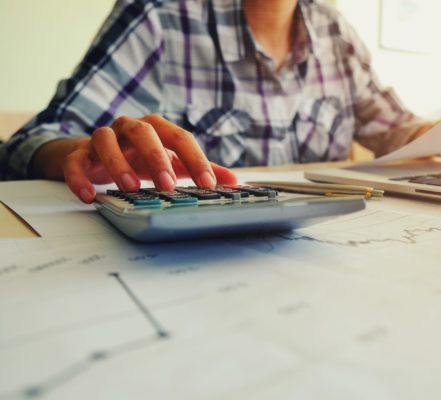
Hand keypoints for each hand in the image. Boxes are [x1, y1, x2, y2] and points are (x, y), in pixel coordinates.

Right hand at [33, 114, 236, 202]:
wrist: (95, 155)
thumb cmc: (140, 157)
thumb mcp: (172, 163)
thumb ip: (200, 170)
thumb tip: (235, 181)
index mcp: (157, 129)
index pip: (180, 138)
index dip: (195, 160)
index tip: (208, 184)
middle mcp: (130, 128)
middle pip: (145, 132)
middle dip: (157, 157)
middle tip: (168, 185)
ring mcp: (103, 138)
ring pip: (106, 140)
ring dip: (117, 162)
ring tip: (129, 188)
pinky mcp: (78, 154)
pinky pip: (76, 161)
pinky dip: (81, 177)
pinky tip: (89, 196)